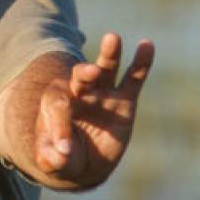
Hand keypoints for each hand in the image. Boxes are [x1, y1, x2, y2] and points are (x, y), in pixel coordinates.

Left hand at [33, 32, 153, 186]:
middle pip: (79, 77)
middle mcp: (78, 93)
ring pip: (105, 69)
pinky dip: (142, 62)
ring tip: (112, 38)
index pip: (57, 106)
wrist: (82, 162)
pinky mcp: (125, 101)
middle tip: (90, 73)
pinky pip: (134, 78)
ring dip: (109, 54)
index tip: (63, 150)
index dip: (59, 127)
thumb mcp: (53, 162)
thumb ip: (51, 157)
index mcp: (54, 104)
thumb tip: (60, 154)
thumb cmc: (63, 157)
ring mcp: (102, 94)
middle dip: (84, 74)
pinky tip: (147, 45)